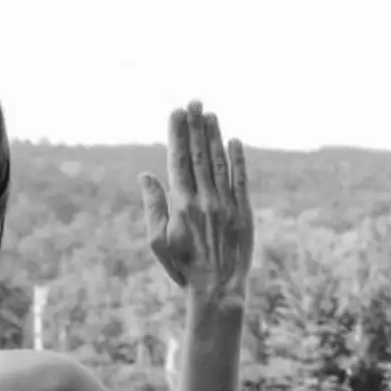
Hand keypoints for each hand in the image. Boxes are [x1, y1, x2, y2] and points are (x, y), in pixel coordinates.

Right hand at [141, 100, 252, 308]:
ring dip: (215, 136)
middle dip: (195, 126)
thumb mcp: (158, 242)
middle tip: (194, 101)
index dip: (177, 134)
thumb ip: (153, 206)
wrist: (219, 289)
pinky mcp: (245, 213)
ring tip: (210, 114)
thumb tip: (146, 175)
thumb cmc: (184, 268)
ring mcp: (226, 205)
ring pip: (219, 163)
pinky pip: (241, 180)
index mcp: (181, 204)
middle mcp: (204, 199)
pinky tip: (234, 141)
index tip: (175, 112)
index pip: (178, 160)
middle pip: (199, 155)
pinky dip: (238, 160)